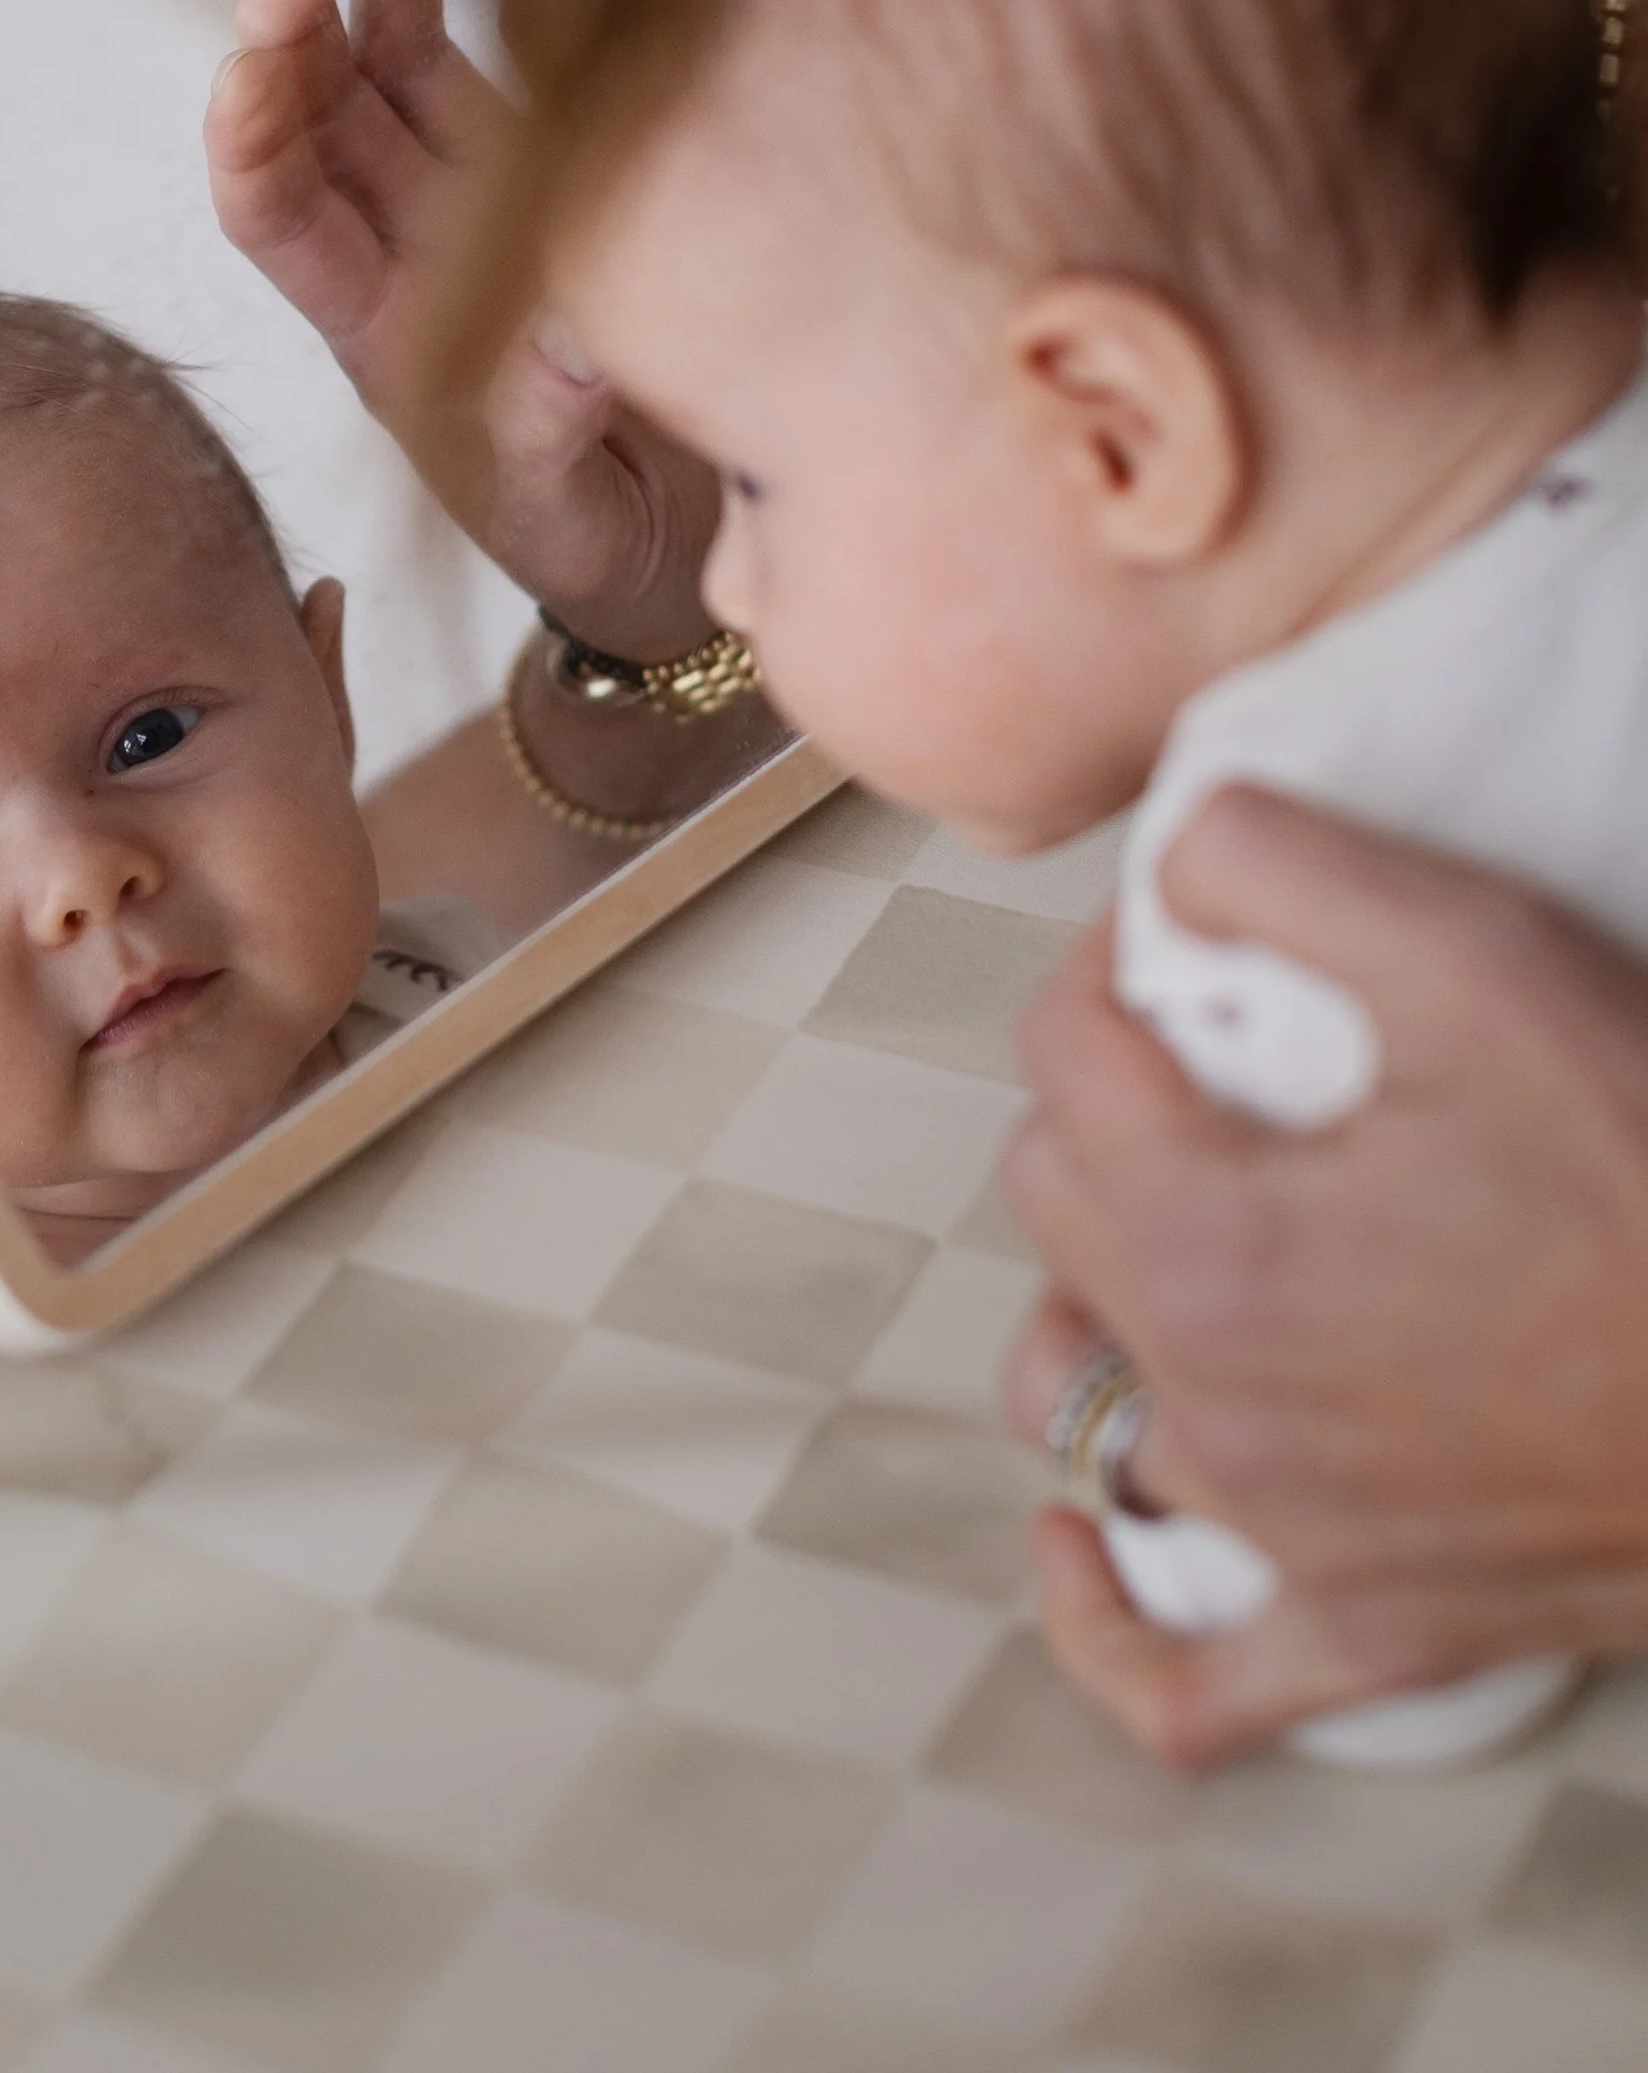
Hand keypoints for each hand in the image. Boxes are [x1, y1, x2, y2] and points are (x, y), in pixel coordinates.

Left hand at [205, 0, 723, 658]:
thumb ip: (543, 433)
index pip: (275, 216)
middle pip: (326, 119)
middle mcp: (414, 247)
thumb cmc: (592, 545)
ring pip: (412, 71)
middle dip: (302, 30)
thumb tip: (565, 347)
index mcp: (376, 328)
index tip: (247, 64)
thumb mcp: (556, 514)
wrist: (684, 544)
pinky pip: (537, 60)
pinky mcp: (571, 164)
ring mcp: (487, 195)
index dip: (249, 140)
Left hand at [998, 787, 1647, 1762]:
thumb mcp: (1479, 957)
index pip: (1063, 1053)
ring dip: (1101, 1312)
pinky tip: (1088, 1549)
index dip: (1115, 965)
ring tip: (1167, 1235)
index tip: (1195, 938)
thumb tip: (1174, 851)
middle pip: (1061, 1207)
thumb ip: (1285, 867)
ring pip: (1091, 1410)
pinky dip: (1115, 1621)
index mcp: (1207, 1237)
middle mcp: (1216, 1399)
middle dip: (1115, 1108)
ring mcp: (1289, 1533)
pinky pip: (1184, 1688)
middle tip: (1221, 1058)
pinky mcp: (1376, 1629)